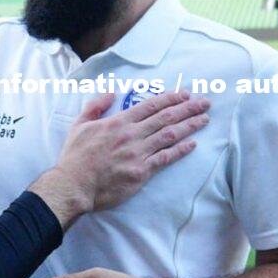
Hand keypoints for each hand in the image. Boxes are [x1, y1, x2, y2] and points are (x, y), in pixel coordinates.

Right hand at [29, 90, 209, 227]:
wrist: (73, 185)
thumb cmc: (75, 157)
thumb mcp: (79, 125)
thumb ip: (95, 106)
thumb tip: (110, 92)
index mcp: (118, 122)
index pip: (150, 105)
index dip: (170, 98)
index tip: (185, 94)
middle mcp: (132, 135)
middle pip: (165, 118)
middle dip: (187, 108)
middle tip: (204, 103)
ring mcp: (138, 154)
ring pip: (169, 135)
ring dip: (189, 126)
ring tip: (204, 119)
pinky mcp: (141, 172)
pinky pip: (165, 158)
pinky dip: (180, 150)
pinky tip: (192, 144)